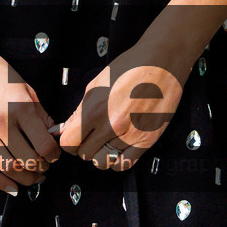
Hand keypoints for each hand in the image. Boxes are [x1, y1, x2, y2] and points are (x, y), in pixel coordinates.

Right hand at [0, 17, 58, 193]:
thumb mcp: (24, 86)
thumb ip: (41, 113)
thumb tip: (54, 136)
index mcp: (20, 107)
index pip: (45, 145)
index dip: (54, 156)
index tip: (54, 155)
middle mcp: (1, 122)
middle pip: (28, 161)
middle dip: (41, 169)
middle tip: (44, 168)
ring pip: (8, 168)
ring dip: (25, 179)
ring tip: (32, 177)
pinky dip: (0, 183)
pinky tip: (13, 188)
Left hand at [55, 23, 194, 172]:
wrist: (162, 62)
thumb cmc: (128, 68)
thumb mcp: (96, 85)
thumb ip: (79, 111)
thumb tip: (64, 130)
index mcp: (94, 110)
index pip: (69, 143)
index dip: (68, 141)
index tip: (73, 136)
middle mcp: (111, 126)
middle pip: (84, 154)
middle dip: (84, 146)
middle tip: (90, 136)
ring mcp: (130, 135)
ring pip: (103, 162)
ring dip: (100, 154)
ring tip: (105, 142)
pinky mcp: (147, 140)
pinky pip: (124, 164)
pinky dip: (117, 160)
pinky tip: (118, 148)